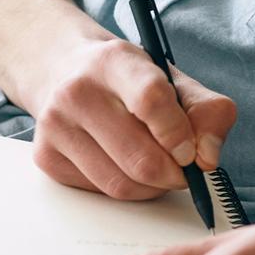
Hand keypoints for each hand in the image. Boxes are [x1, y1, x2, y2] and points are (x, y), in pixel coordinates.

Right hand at [23, 34, 238, 199]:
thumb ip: (207, 111)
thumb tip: (208, 158)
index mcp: (114, 61)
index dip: (178, 133)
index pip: (150, 100)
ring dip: (151, 187)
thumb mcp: (171, 79)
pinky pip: (100, 192)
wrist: (63, 69)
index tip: (191, 151)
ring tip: (158, 169)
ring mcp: (55, 125)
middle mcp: (77, 91)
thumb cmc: (125, 80)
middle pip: (139, 157)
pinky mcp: (46, 156)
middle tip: (182, 169)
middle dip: (173, 173)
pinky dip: (125, 189)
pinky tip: (126, 167)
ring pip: (120, 184)